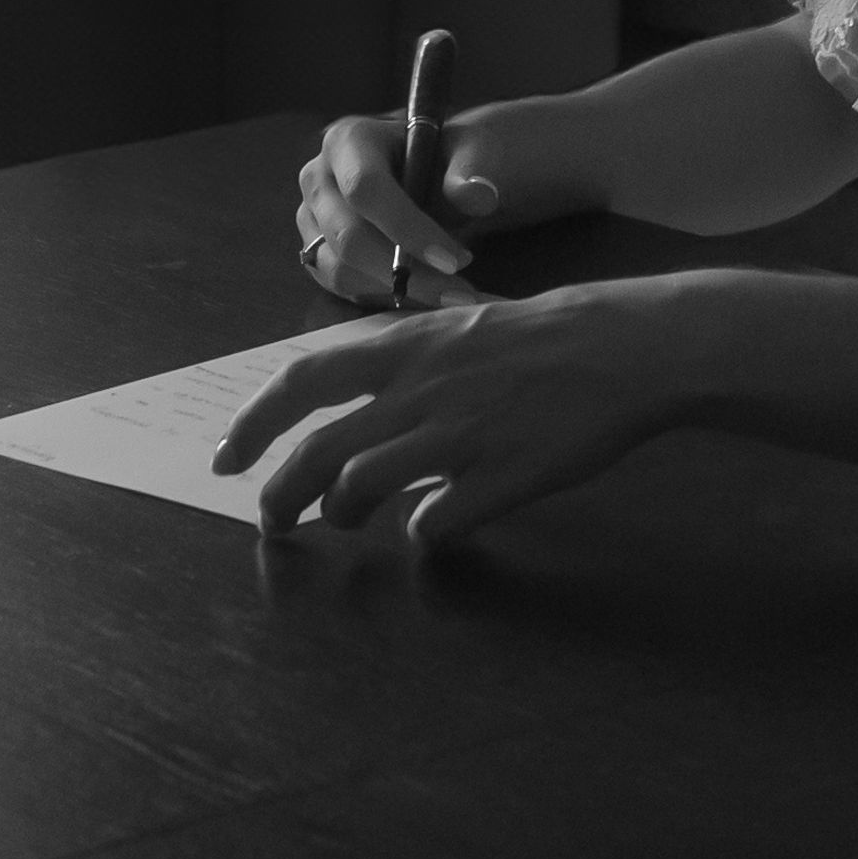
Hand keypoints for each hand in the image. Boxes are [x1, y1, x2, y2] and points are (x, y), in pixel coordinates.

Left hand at [211, 279, 693, 543]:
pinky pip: (433, 523)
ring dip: (342, 514)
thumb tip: (366, 395)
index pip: (303, 380)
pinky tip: (430, 529)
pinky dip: (420, 533)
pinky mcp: (500, 477)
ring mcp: (459, 436)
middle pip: (319, 453)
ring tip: (346, 520)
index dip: (254, 423)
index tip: (227, 459)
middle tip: (272, 522)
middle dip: (280, 496)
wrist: (629, 349)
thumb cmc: (554, 336)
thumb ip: (413, 359)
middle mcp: (421, 391)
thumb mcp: (467, 325)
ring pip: (362, 490)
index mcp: (409, 348)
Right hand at [297, 105, 510, 306]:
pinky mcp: (317, 252)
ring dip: (400, 291)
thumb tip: (477, 195)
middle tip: (462, 292)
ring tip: (452, 293)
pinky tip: (427, 293)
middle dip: (407, 272)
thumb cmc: (452, 158)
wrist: (439, 174)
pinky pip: (344, 288)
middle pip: (348, 237)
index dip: (407, 229)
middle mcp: (319, 179)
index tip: (455, 261)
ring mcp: (313, 219)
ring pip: (341, 271)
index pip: (365, 188)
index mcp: (350, 140)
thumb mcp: (472, 150)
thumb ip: (473, 169)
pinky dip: (388, 297)